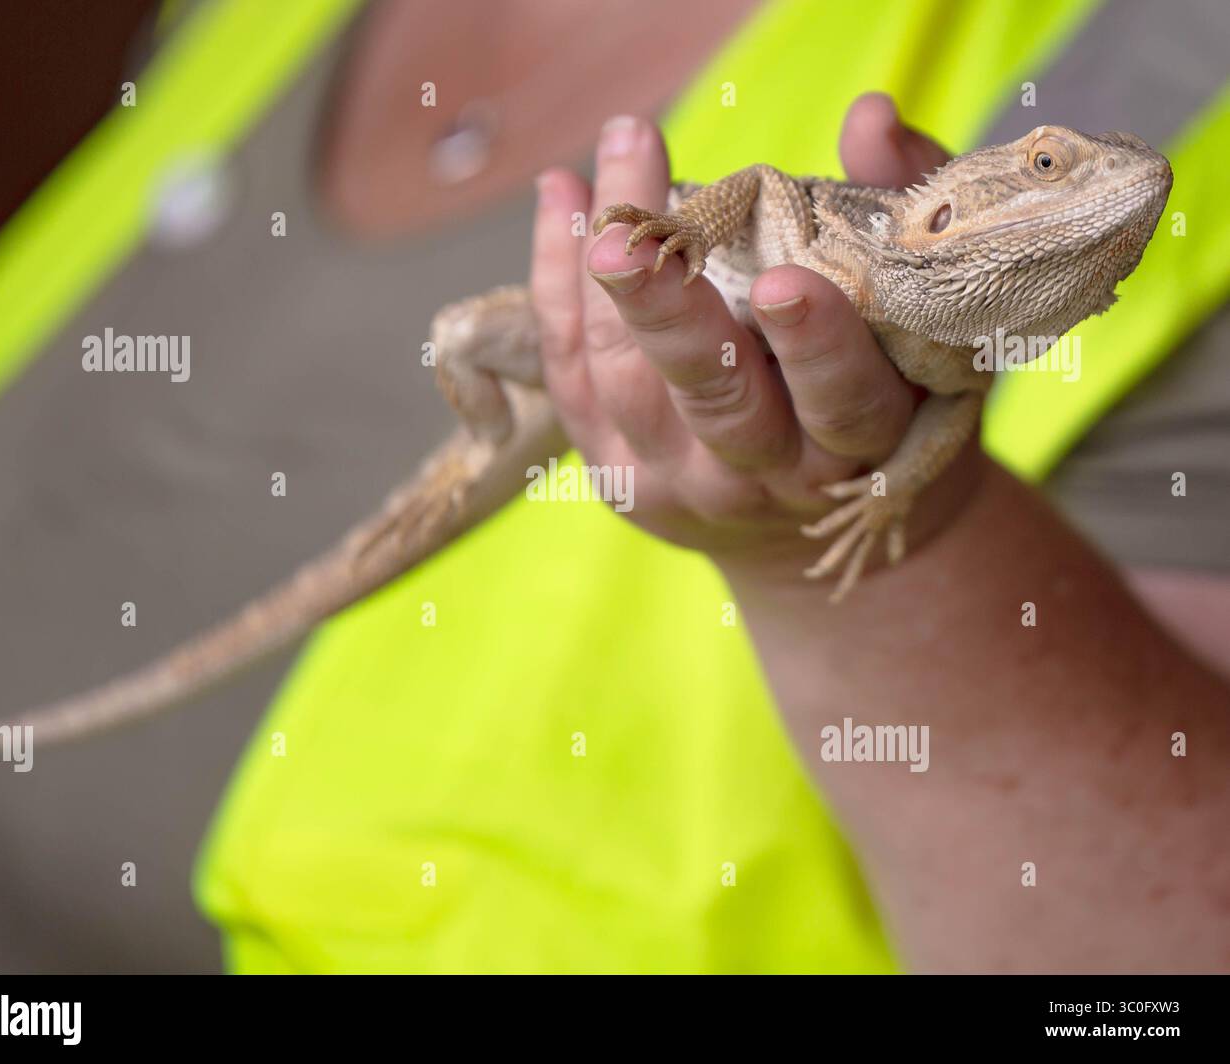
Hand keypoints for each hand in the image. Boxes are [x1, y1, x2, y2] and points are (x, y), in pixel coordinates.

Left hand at [529, 93, 975, 588]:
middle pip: (712, 399)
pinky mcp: (616, 478)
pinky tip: (560, 201)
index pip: (839, 401)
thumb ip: (904, 216)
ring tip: (598, 172)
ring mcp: (678, 484)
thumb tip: (868, 117)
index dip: (815, 347)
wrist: (798, 531)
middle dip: (666, 312)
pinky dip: (555, 289)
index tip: (784, 282)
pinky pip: (571, 380)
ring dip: (595, 277)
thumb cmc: (875, 400)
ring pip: (623, 383)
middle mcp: (764, 477)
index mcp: (855, 447)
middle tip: (629, 236)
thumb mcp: (922, 324)